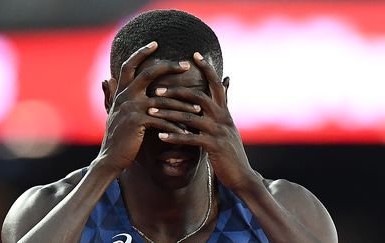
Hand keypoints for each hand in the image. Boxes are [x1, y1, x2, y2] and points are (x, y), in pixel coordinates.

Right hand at [97, 42, 200, 172]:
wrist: (110, 158)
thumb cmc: (118, 136)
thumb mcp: (115, 112)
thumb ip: (112, 95)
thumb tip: (106, 79)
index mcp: (122, 92)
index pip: (129, 65)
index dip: (141, 52)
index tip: (155, 43)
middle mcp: (125, 96)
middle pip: (148, 73)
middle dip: (168, 67)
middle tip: (186, 64)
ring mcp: (131, 108)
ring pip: (162, 101)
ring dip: (182, 105)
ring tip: (198, 108)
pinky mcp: (137, 122)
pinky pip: (162, 121)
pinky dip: (176, 127)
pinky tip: (187, 132)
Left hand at [147, 52, 257, 190]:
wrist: (242, 175)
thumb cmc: (230, 150)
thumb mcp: (227, 125)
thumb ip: (223, 104)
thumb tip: (226, 81)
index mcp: (224, 111)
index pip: (216, 84)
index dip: (207, 68)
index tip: (194, 54)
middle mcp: (223, 117)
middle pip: (199, 97)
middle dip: (177, 91)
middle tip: (157, 88)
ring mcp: (219, 131)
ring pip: (191, 117)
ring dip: (169, 113)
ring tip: (151, 110)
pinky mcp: (214, 146)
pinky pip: (191, 139)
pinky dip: (175, 136)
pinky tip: (160, 136)